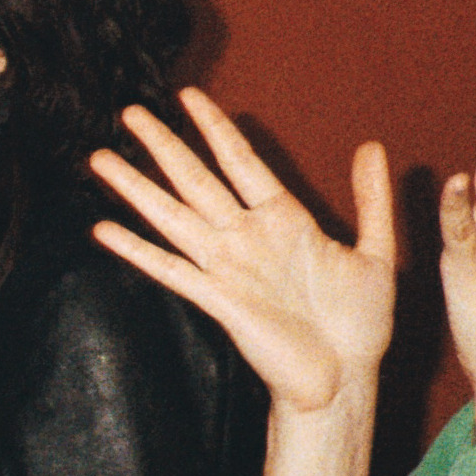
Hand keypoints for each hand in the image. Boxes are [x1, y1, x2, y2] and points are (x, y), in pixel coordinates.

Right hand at [89, 91, 396, 416]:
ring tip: (100, 159)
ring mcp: (227, 268)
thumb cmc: (359, 323)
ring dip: (135, 188)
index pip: (240, 161)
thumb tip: (371, 145)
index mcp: (283, 221)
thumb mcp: (376, 251)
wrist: (345, 379)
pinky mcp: (218, 300)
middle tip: (129, 112)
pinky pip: (170, 269)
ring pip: (172, 216)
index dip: (214, 128)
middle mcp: (246, 238)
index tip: (189, 96)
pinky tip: (103, 230)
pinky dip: (136, 250)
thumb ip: (371, 199)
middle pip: (195, 179)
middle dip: (162, 145)